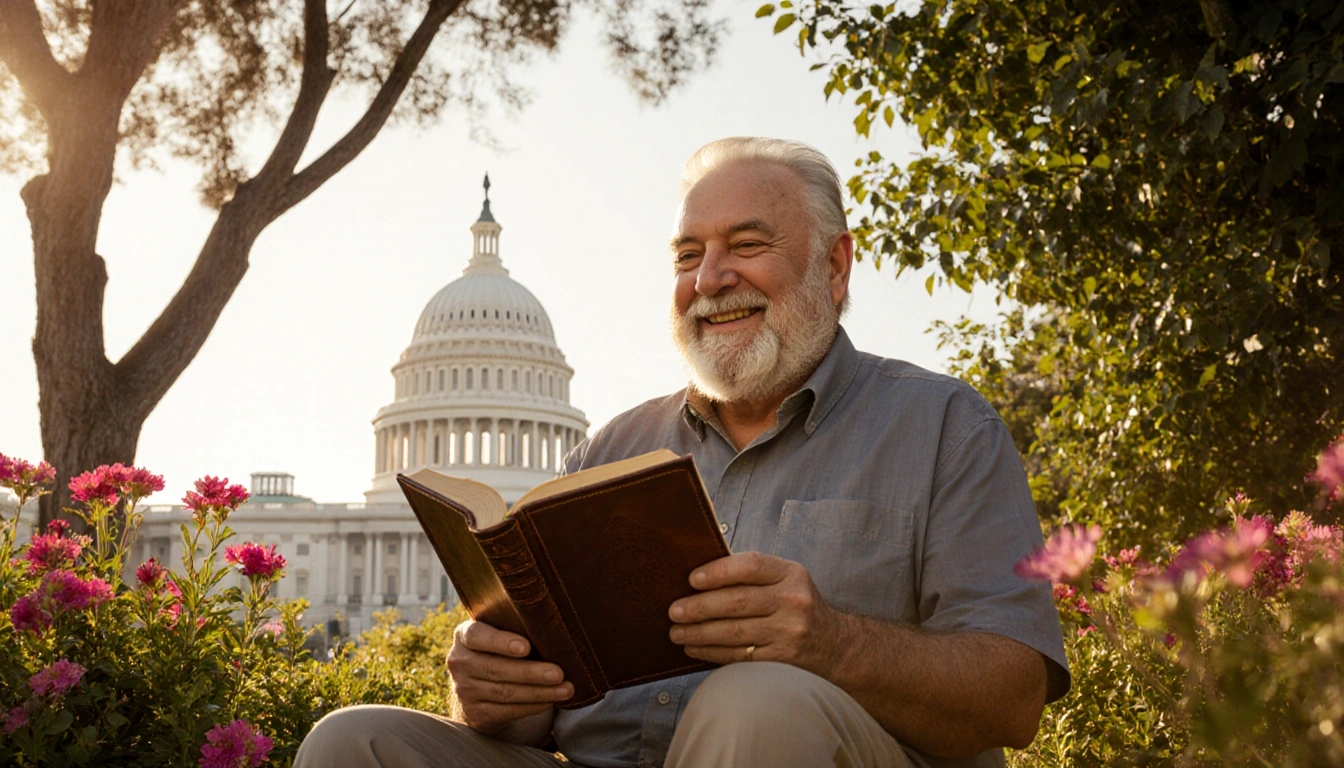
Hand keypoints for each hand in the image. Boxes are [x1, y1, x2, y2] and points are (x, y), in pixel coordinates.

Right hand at [446, 619, 572, 734]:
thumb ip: (515, 628)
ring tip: (565, 689)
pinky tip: (550, 701)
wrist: (478, 686)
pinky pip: (507, 710)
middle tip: (558, 673)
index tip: (526, 647)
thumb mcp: (499, 633)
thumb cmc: (499, 649)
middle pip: (496, 668)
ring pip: (505, 692)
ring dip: (539, 692)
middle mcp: (459, 662)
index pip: (477, 636)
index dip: (501, 642)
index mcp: (464, 635)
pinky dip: (532, 706)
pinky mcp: (475, 713)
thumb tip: (554, 630)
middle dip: (531, 672)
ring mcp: (464, 690)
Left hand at [667, 551, 850, 676]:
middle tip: (674, 611)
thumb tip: (698, 576)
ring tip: (676, 632)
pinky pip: (739, 656)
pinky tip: (694, 648)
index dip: (718, 571)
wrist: (836, 645)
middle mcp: (793, 601)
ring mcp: (789, 633)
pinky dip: (712, 652)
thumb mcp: (786, 580)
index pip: (751, 566)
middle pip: (737, 602)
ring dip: (699, 633)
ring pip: (734, 632)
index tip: (692, 579)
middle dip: (699, 607)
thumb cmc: (797, 605)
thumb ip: (753, 575)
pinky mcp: (782, 660)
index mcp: (791, 573)